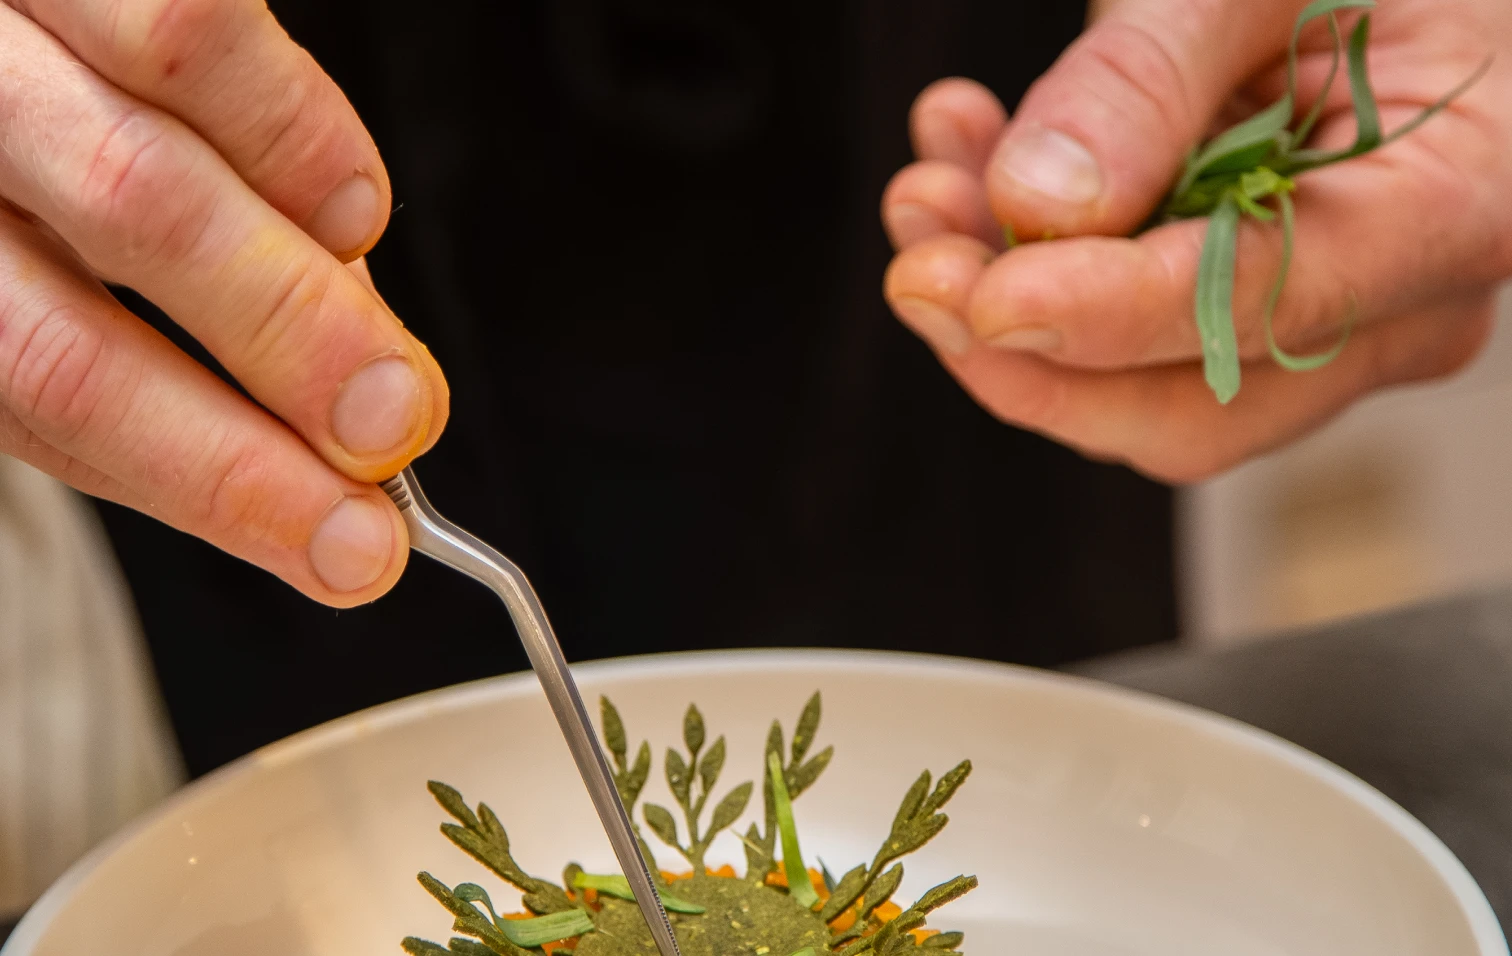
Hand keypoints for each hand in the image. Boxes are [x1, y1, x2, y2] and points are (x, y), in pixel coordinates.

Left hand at [0, 0, 448, 603]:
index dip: (215, 485)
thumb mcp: (54, 268)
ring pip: (139, 191)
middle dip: (261, 407)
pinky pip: (192, 38)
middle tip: (391, 438)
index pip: (50, 401)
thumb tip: (353, 423)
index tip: (348, 546)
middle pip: (72, 326)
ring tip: (390, 363)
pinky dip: (299, 140)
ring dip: (301, 299)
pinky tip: (352, 209)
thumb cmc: (25, 157)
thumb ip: (176, 342)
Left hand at [882, 0, 1511, 481]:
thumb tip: (1039, 206)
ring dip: (1000, 309)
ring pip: (1131, 392)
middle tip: (919, 262)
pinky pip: (1116, 343)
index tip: (987, 299)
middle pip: (1190, 407)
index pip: (1272, 303)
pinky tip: (967, 174)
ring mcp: (1323, 331)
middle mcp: (1400, 306)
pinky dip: (1023, 275)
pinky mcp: (1243, 326)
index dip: (1113, 317)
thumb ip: (1155, 76)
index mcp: (1457, 202)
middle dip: (1026, 350)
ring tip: (927, 191)